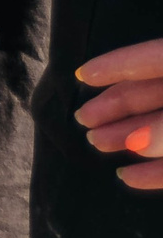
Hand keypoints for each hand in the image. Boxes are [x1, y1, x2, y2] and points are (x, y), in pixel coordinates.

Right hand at [74, 36, 162, 188]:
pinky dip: (157, 172)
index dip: (118, 65)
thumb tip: (136, 143)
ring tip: (97, 144)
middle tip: (83, 120)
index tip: (81, 75)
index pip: (154, 59)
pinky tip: (130, 178)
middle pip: (155, 95)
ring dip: (131, 138)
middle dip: (117, 109)